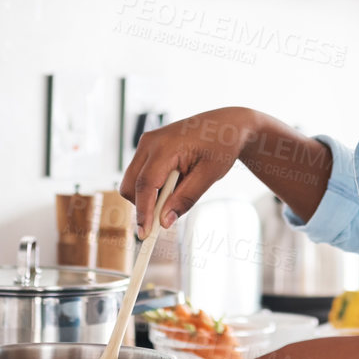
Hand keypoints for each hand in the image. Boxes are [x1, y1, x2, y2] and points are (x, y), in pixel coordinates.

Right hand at [119, 106, 257, 233]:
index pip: (145, 185)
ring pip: (132, 181)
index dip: (143, 212)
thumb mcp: (209, 176)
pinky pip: (140, 173)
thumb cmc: (221, 146)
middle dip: (142, 206)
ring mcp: (147, 143)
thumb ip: (185, 198)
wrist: (227, 124)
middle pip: (131, 185)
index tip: (145, 233)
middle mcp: (149, 142)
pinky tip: (174, 182)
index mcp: (165, 146)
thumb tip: (164, 221)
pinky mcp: (149, 147)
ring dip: (148, 195)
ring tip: (177, 191)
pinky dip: (151, 186)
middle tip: (163, 219)